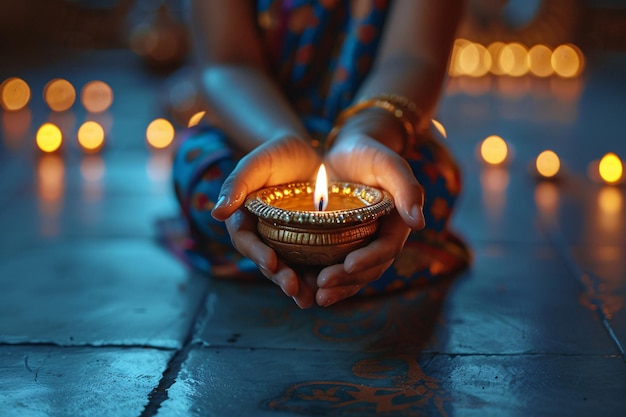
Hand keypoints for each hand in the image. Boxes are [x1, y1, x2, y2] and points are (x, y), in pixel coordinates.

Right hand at [211, 136, 320, 307]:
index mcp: (244, 220)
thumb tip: (216, 212)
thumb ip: (236, 184)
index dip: (257, 254)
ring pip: (290, 269)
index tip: (271, 262)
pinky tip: (329, 288)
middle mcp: (263, 237)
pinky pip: (312, 263)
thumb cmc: (274, 155)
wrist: (305, 154)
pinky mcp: (308, 243)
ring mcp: (285, 242)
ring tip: (310, 299)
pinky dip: (319, 277)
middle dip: (280, 277)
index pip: (246, 241)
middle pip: (268, 262)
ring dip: (299, 286)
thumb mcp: (256, 164)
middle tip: (294, 288)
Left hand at [315, 133, 424, 305]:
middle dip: (346, 281)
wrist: (348, 152)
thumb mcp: (389, 163)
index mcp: (396, 225)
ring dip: (334, 289)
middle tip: (322, 287)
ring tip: (314, 297)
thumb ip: (407, 187)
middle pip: (367, 269)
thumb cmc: (371, 154)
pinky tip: (302, 285)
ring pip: (350, 275)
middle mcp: (378, 240)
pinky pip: (332, 266)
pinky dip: (319, 279)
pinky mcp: (338, 245)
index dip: (369, 260)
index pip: (386, 249)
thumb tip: (418, 222)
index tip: (349, 265)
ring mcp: (359, 245)